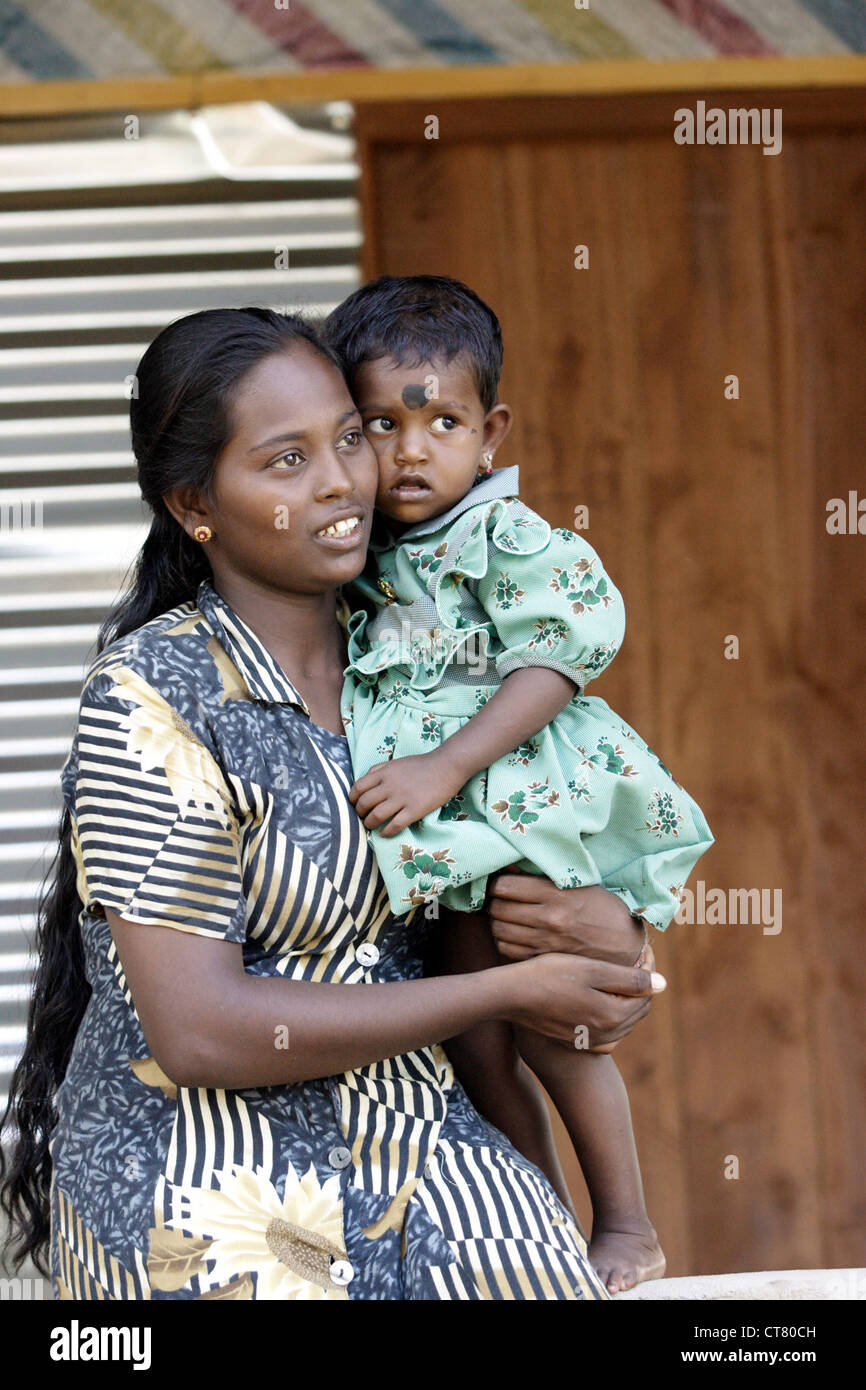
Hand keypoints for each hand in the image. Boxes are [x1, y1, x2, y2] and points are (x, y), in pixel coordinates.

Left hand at [349, 750, 465, 836]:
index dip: (352, 798)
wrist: (446, 766)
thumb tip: (364, 780)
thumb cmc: (421, 764)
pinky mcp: (414, 810)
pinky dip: (386, 832)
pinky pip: (394, 825)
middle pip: (364, 803)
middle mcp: (390, 786)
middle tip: (361, 817)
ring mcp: (402, 798)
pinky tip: (384, 833)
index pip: (358, 787)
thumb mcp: (396, 762)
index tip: (353, 804)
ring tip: (371, 826)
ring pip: (376, 816)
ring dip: (369, 824)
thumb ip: (379, 770)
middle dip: (359, 813)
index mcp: (384, 773)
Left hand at [489, 875, 647, 966]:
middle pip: (498, 907)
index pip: (505, 885)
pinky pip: (508, 950)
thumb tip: (511, 865)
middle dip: (492, 901)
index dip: (496, 882)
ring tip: (502, 916)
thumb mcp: (580, 884)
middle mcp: (549, 918)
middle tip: (495, 898)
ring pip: (499, 930)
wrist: (626, 946)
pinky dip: (504, 941)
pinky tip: (511, 934)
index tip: (498, 882)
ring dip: (496, 921)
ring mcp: (545, 941)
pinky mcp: (544, 959)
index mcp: (556, 893)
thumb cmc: (603, 909)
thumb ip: (545, 875)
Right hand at [500, 952, 664, 1049]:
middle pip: (637, 1009)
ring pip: (622, 1020)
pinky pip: (605, 1030)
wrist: (511, 995)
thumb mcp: (592, 970)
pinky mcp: (575, 1040)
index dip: (648, 969)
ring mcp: (590, 1040)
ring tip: (614, 974)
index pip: (646, 994)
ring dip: (624, 999)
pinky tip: (598, 999)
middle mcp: (606, 1035)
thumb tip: (663, 983)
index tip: (640, 949)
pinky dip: (609, 1015)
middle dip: (638, 985)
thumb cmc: (550, 975)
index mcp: (614, 1016)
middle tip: (630, 958)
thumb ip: (630, 978)